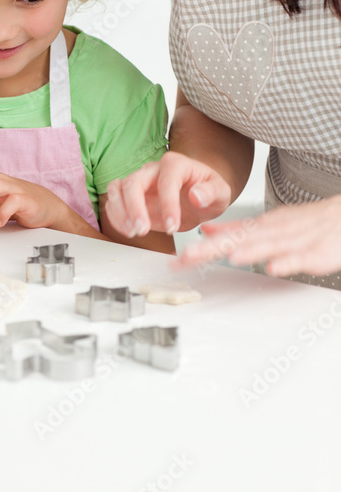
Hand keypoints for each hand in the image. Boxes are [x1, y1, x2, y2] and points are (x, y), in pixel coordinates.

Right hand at [105, 152, 231, 236]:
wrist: (197, 197)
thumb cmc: (208, 192)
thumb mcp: (221, 192)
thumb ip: (211, 192)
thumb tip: (196, 196)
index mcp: (175, 164)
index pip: (167, 181)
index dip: (168, 204)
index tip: (173, 226)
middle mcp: (152, 169)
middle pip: (133, 182)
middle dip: (135, 207)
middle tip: (143, 230)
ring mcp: (138, 181)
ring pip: (117, 189)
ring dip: (120, 212)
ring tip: (133, 231)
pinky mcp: (129, 196)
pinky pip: (113, 201)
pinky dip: (116, 217)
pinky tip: (128, 230)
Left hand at [172, 196, 340, 277]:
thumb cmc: (306, 223)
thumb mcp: (266, 223)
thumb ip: (235, 228)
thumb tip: (206, 230)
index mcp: (259, 227)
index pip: (224, 238)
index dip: (199, 249)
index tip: (176, 260)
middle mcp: (272, 232)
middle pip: (239, 241)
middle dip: (212, 250)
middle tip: (187, 257)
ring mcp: (293, 241)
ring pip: (267, 246)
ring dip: (247, 251)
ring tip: (226, 257)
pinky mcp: (314, 252)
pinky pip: (299, 258)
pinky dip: (287, 262)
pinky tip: (273, 268)